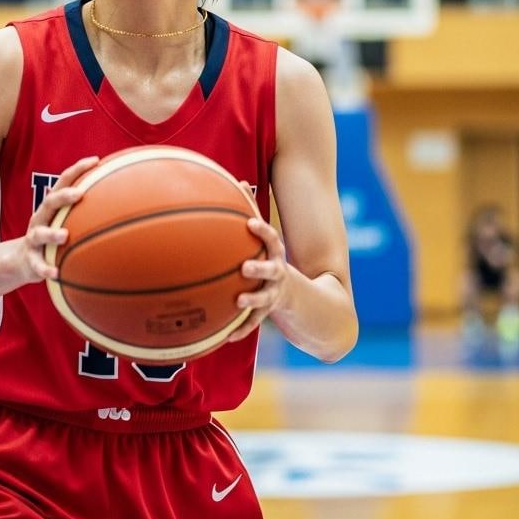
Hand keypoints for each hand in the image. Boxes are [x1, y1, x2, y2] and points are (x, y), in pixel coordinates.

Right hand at [12, 156, 99, 284]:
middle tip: (79, 194)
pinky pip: (38, 264)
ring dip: (51, 233)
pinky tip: (56, 274)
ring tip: (64, 235)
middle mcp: (41, 218)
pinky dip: (46, 269)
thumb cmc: (53, 236)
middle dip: (63, 196)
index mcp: (52, 206)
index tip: (96, 160)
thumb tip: (126, 202)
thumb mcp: (65, 220)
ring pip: (40, 233)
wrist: (22, 260)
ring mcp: (33, 238)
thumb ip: (87, 210)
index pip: (63, 181)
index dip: (78, 169)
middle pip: (50, 201)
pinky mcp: (31, 259)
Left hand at [227, 216, 287, 342]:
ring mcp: (272, 294)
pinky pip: (253, 322)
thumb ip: (251, 211)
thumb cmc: (266, 257)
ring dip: (252, 300)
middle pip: (271, 270)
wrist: (291, 293)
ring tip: (239, 301)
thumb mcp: (265, 238)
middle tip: (245, 267)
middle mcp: (276, 273)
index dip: (263, 231)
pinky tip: (227, 337)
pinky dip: (241, 329)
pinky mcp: (266, 312)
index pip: (272, 239)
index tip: (250, 223)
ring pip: (264, 299)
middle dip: (259, 269)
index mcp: (274, 254)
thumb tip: (241, 181)